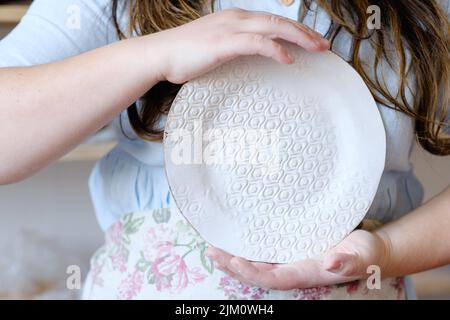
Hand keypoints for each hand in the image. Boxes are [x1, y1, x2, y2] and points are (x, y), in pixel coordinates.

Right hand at [146, 8, 329, 83]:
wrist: (160, 54)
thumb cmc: (184, 54)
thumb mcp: (214, 46)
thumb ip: (233, 46)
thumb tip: (248, 55)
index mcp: (235, 19)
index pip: (272, 21)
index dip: (295, 30)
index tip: (311, 40)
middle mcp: (236, 19)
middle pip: (278, 21)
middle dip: (305, 32)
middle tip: (324, 45)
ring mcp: (230, 29)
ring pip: (273, 28)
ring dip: (298, 38)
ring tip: (317, 49)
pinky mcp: (224, 43)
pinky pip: (257, 43)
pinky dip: (275, 49)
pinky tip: (288, 59)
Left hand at [205, 229, 391, 289]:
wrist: (368, 252)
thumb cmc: (365, 253)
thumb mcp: (362, 255)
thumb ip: (348, 261)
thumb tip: (332, 263)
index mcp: (307, 273)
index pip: (274, 277)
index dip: (253, 272)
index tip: (234, 260)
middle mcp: (295, 270)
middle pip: (258, 274)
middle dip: (233, 266)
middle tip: (212, 252)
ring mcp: (291, 262)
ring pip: (257, 265)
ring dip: (234, 260)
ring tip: (213, 250)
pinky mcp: (291, 252)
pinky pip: (264, 255)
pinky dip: (246, 252)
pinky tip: (233, 244)